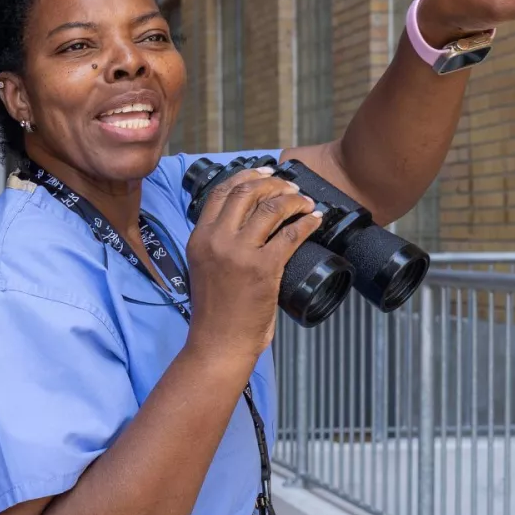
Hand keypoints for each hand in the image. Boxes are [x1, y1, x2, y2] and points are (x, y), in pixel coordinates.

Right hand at [184, 167, 320, 357]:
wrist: (218, 342)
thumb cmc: (215, 311)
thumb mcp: (204, 267)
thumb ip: (218, 243)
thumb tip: (247, 222)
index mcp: (199, 238)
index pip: (220, 193)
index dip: (245, 176)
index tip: (264, 172)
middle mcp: (216, 240)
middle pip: (246, 193)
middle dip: (273, 182)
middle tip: (289, 186)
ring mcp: (239, 254)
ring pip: (270, 208)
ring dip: (293, 199)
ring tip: (305, 202)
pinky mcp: (263, 269)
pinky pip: (290, 235)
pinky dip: (307, 223)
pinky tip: (315, 220)